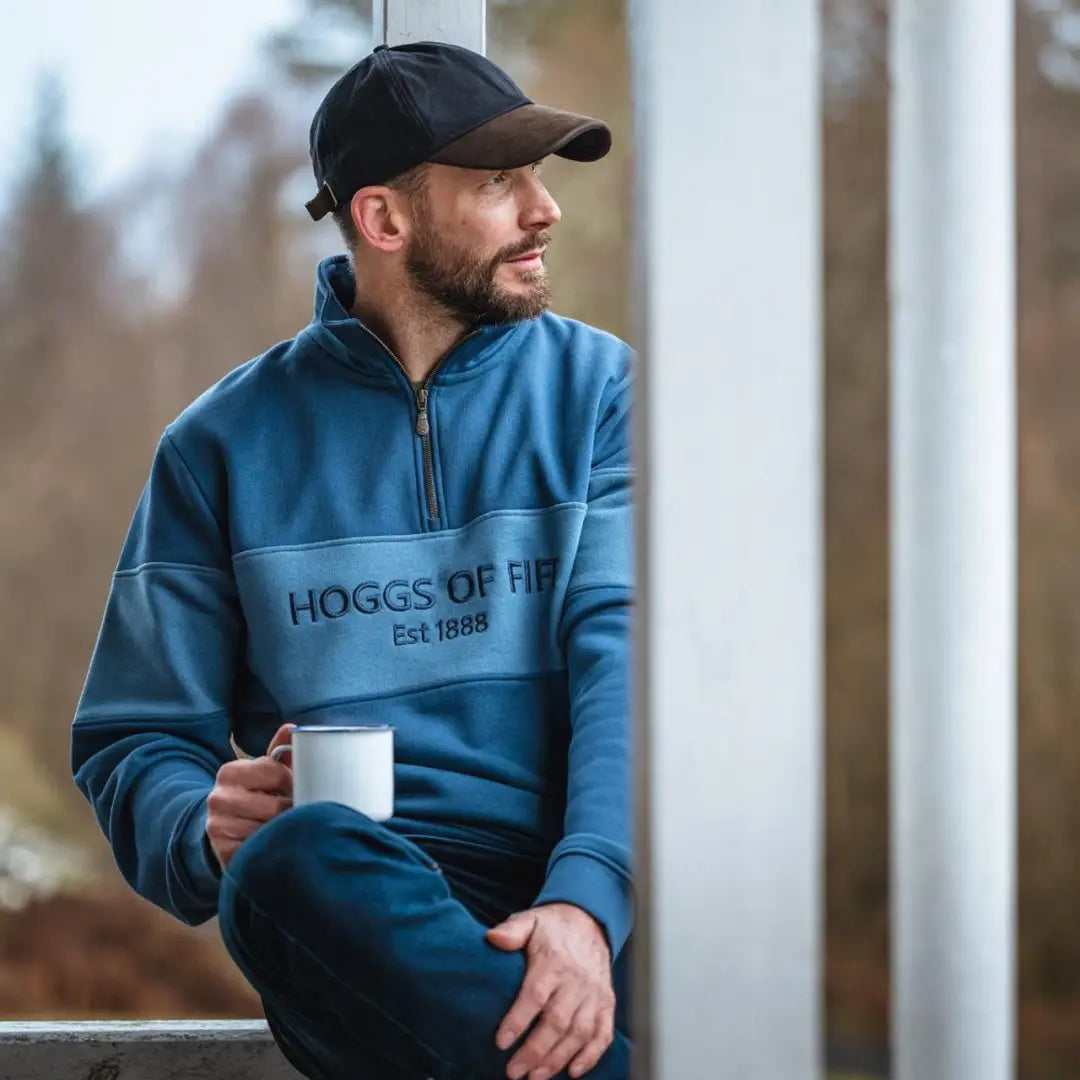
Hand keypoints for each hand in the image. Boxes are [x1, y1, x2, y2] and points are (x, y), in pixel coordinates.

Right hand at [205, 722, 294, 869]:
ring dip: (283, 832)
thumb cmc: (255, 794)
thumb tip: (292, 728)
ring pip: (269, 831)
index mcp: (230, 771)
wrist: (225, 827)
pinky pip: (260, 851)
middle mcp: (218, 798)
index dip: (293, 783)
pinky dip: (272, 849)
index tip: (295, 789)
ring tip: (286, 829)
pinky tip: (273, 844)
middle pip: (274, 806)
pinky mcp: (224, 852)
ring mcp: (218, 826)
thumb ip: (280, 750)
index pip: (277, 773)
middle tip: (296, 813)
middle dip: (291, 811)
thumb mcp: (265, 771)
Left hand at [486, 902, 614, 1079]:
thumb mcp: (530, 921)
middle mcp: (576, 980)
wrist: (589, 922)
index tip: (501, 1042)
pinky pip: (603, 1033)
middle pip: (557, 1021)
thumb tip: (492, 938)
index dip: (518, 1020)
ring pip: (579, 1032)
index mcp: (554, 961)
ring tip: (536, 1077)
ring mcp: (594, 994)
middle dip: (535, 1051)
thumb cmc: (553, 928)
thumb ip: (512, 931)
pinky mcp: (607, 1003)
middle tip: (514, 1071)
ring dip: (558, 1059)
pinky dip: (591, 1056)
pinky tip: (573, 1071)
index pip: (535, 994)